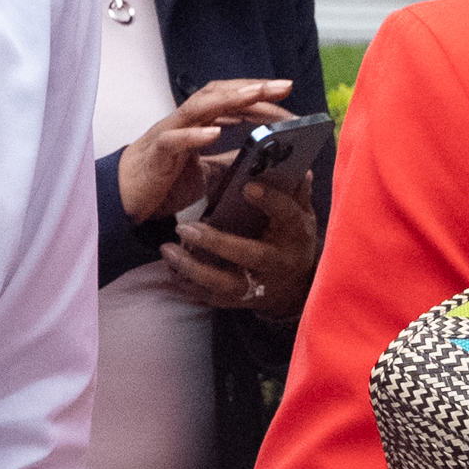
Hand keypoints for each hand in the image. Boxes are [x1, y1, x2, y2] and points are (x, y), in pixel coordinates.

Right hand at [117, 79, 292, 222]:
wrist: (123, 197)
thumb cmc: (163, 180)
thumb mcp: (206, 171)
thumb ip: (229, 162)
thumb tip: (264, 163)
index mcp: (195, 124)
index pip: (228, 98)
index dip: (255, 93)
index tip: (285, 91)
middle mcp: (183, 122)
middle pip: (217, 94)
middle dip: (250, 88)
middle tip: (282, 85)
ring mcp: (168, 134)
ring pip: (197, 108)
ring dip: (227, 100)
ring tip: (254, 95)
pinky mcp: (156, 155)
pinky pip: (173, 140)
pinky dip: (193, 136)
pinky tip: (214, 134)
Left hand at [166, 174, 318, 319]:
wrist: (298, 288)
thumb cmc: (292, 240)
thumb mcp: (300, 214)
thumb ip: (295, 191)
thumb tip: (297, 167)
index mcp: (295, 234)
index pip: (286, 215)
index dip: (269, 201)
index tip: (247, 187)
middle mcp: (279, 262)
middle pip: (250, 255)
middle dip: (217, 243)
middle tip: (184, 228)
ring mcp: (260, 286)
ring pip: (227, 283)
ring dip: (194, 268)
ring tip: (168, 251)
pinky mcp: (242, 301)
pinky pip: (213, 298)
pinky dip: (190, 287)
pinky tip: (170, 272)